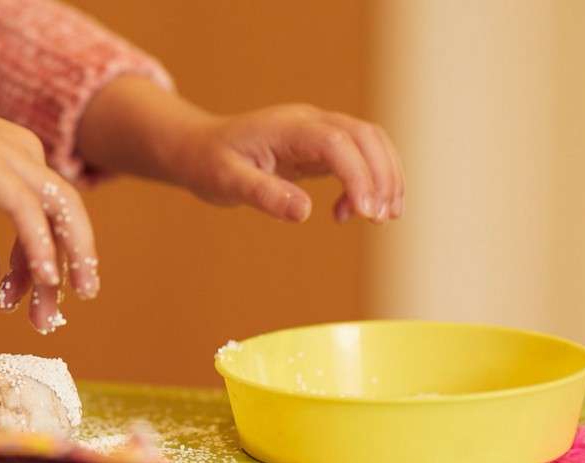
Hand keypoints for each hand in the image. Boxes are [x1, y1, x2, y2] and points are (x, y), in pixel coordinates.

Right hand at [0, 21, 92, 332]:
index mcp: (21, 159)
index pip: (46, 218)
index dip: (35, 263)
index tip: (18, 298)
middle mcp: (29, 156)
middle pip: (64, 219)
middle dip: (64, 271)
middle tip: (50, 318)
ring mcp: (16, 159)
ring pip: (61, 216)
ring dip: (63, 265)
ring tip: (53, 309)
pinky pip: (29, 214)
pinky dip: (39, 249)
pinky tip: (43, 281)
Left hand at [76, 77, 404, 223]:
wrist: (199, 149)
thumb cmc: (209, 164)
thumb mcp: (226, 182)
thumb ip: (263, 194)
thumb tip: (304, 212)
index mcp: (287, 127)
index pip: (337, 143)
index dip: (358, 175)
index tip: (365, 213)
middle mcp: (308, 122)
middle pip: (365, 136)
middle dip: (383, 175)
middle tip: (381, 219)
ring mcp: (317, 131)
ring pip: (370, 143)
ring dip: (385, 177)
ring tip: (381, 218)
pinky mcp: (320, 147)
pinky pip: (358, 157)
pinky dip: (369, 181)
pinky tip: (349, 212)